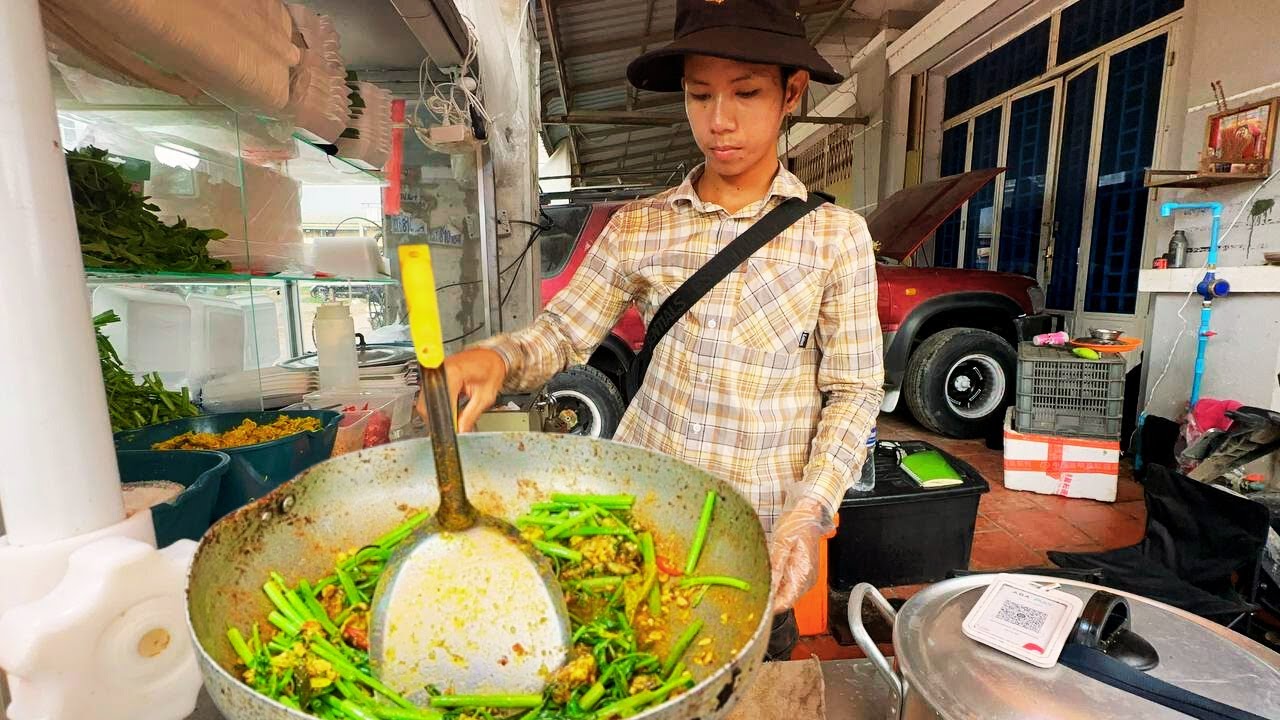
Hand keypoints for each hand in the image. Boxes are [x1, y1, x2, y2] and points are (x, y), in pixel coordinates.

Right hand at [418, 348, 506, 431]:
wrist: (491, 356)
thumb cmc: (491, 368)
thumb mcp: (485, 396)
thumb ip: (471, 415)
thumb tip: (460, 430)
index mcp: (452, 372)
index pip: (441, 403)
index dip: (447, 420)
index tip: (454, 430)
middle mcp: (439, 370)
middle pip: (428, 404)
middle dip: (441, 418)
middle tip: (456, 425)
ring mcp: (435, 372)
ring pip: (426, 402)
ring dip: (439, 411)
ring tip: (456, 413)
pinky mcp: (434, 376)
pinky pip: (429, 395)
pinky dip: (439, 404)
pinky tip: (452, 405)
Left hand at [767, 498, 830, 613]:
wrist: (809, 514)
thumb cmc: (798, 524)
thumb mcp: (783, 542)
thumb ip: (776, 564)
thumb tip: (768, 582)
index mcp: (804, 573)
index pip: (787, 600)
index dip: (771, 606)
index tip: (757, 605)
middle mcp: (807, 579)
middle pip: (786, 598)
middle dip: (770, 599)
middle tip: (751, 596)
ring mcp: (805, 576)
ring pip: (786, 592)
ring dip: (773, 591)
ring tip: (756, 586)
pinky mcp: (801, 572)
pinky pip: (788, 583)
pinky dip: (777, 583)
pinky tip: (766, 577)